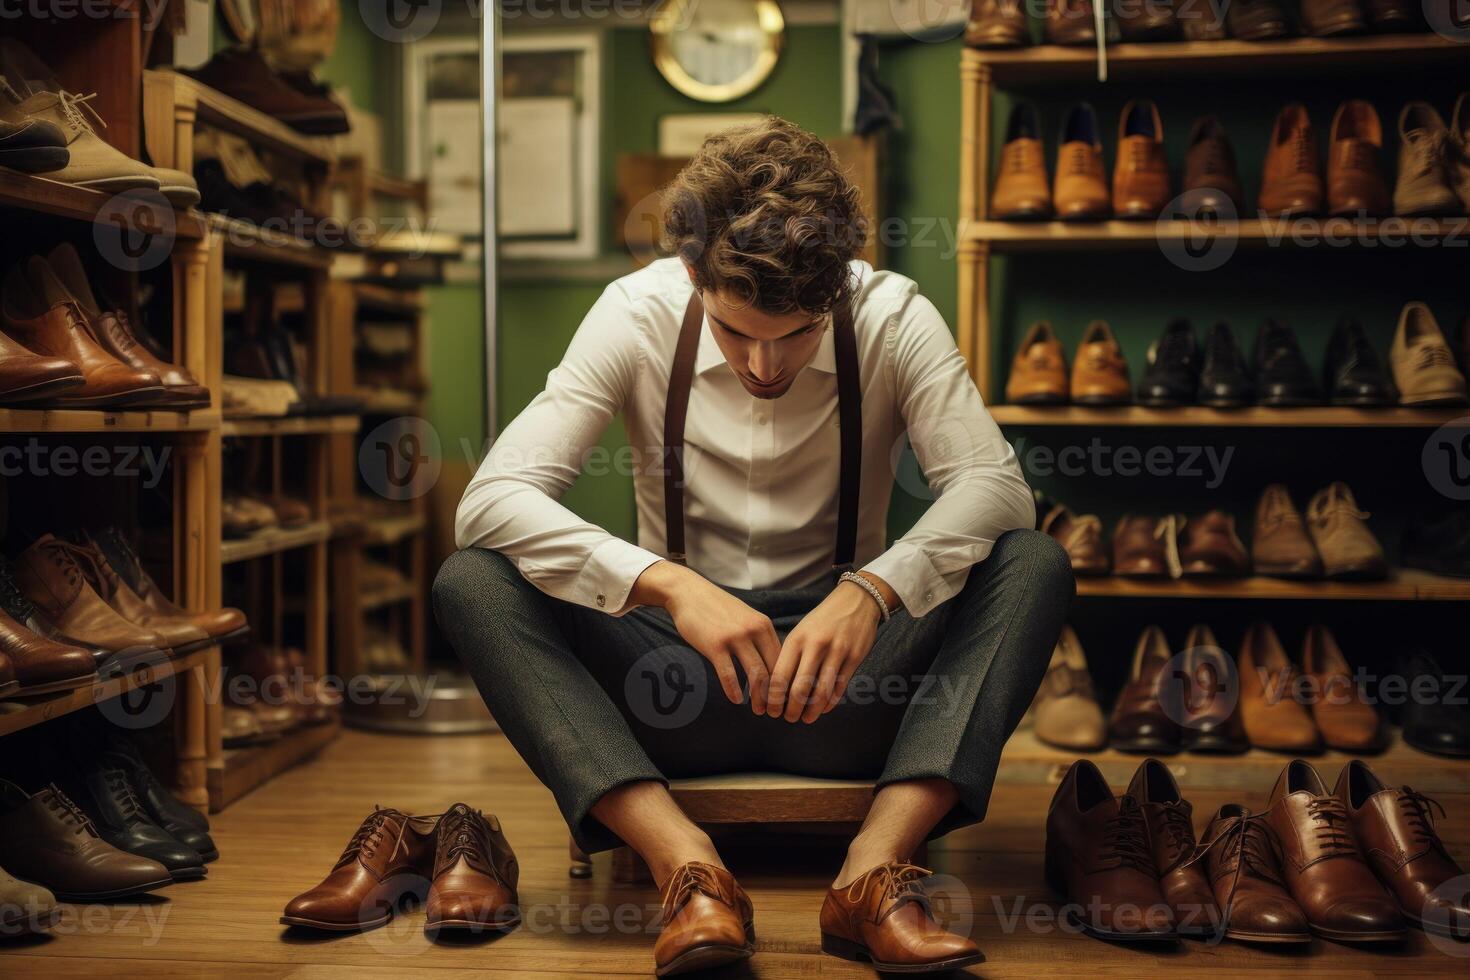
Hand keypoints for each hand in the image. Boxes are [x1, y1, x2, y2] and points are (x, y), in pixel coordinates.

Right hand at [628, 561, 777, 712]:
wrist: (688, 592)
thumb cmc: (717, 608)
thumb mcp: (745, 617)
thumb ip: (759, 637)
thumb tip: (772, 664)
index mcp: (764, 625)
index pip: (783, 659)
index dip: (786, 682)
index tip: (785, 697)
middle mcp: (754, 630)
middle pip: (773, 670)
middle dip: (776, 695)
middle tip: (775, 711)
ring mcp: (735, 637)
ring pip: (756, 675)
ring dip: (759, 697)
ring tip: (758, 710)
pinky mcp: (715, 645)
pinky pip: (729, 674)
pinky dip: (734, 691)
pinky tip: (735, 700)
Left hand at [767, 578, 884, 723]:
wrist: (856, 600)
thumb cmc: (823, 620)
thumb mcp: (801, 631)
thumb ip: (790, 656)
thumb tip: (776, 688)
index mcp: (797, 639)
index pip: (780, 676)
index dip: (773, 698)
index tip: (770, 710)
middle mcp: (815, 645)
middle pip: (799, 689)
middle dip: (791, 709)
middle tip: (787, 718)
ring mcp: (837, 652)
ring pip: (821, 692)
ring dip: (811, 711)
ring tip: (805, 718)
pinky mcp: (854, 657)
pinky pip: (839, 687)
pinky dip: (829, 703)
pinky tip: (823, 708)